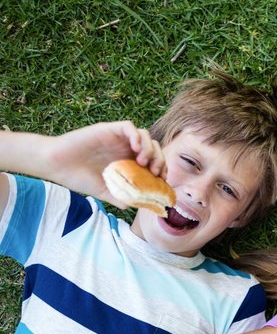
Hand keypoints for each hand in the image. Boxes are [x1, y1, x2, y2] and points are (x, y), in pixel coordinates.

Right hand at [45, 121, 165, 206]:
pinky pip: (129, 127)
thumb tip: (135, 206)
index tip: (162, 181)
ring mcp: (117, 139)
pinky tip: (135, 149)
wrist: (56, 166)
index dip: (162, 169)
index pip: (154, 161)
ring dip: (150, 148)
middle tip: (155, 172)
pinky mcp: (108, 129)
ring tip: (143, 162)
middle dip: (160, 160)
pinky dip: (137, 136)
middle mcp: (125, 149)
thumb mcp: (104, 192)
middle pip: (154, 148)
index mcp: (127, 162)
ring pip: (145, 135)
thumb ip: (120, 197)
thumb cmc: (78, 178)